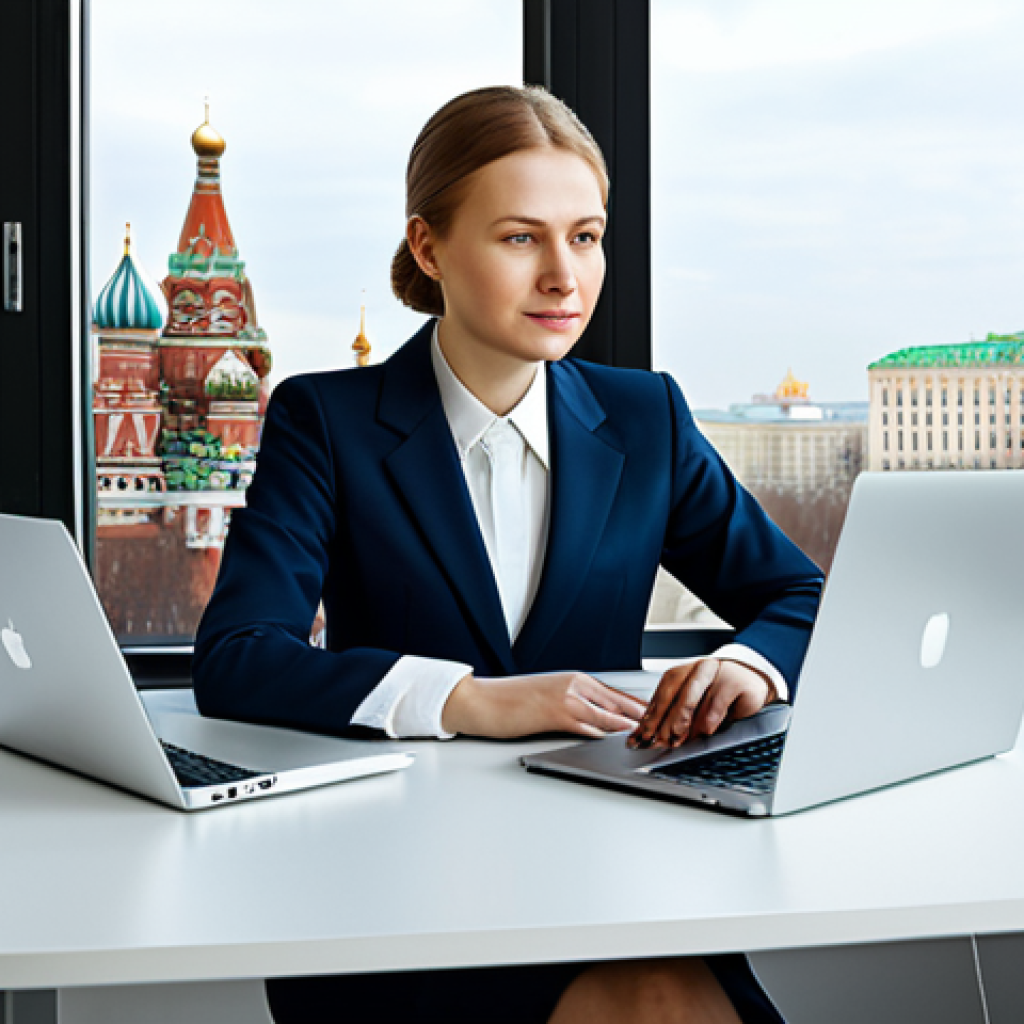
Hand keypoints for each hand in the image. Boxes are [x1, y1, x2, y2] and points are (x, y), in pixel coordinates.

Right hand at [441, 672, 646, 739]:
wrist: (481, 701)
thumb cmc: (511, 702)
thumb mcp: (548, 698)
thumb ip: (575, 706)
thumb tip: (599, 722)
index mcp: (574, 678)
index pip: (616, 694)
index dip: (640, 707)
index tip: (659, 717)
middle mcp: (575, 683)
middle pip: (620, 702)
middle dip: (645, 716)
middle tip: (667, 728)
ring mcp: (566, 696)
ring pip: (609, 713)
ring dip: (632, 726)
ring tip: (653, 737)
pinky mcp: (556, 712)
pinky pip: (589, 724)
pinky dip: (608, 733)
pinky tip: (621, 740)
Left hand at [627, 659, 772, 749]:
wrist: (753, 681)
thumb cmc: (721, 695)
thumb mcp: (696, 704)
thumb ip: (675, 715)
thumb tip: (653, 735)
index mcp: (684, 672)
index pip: (663, 692)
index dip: (652, 714)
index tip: (643, 734)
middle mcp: (699, 669)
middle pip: (675, 693)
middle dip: (664, 720)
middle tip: (659, 740)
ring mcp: (718, 673)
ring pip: (693, 698)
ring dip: (683, 722)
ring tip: (677, 739)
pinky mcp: (736, 683)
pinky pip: (717, 704)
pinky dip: (708, 721)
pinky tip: (704, 731)